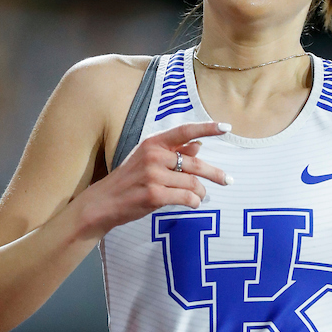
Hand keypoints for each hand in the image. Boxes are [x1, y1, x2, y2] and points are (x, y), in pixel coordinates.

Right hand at [79, 121, 230, 236]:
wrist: (103, 203)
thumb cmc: (128, 181)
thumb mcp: (147, 160)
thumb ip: (172, 152)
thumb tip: (199, 145)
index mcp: (153, 143)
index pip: (184, 131)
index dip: (207, 128)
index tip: (226, 128)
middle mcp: (154, 156)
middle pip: (195, 162)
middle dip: (215, 173)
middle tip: (228, 180)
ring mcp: (153, 175)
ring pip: (192, 183)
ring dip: (201, 192)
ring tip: (200, 197)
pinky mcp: (154, 194)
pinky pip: (186, 197)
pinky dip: (194, 202)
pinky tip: (193, 204)